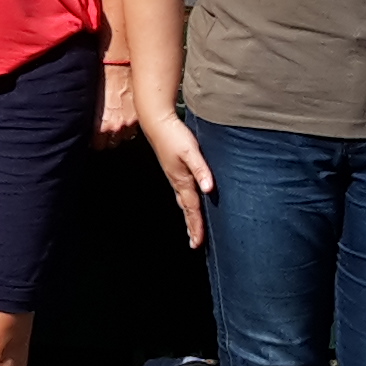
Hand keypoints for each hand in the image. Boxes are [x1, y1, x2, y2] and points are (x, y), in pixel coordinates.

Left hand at [95, 62, 138, 148]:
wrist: (120, 60)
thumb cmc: (102, 75)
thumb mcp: (91, 99)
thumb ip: (92, 117)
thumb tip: (88, 124)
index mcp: (103, 125)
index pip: (97, 145)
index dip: (94, 140)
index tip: (92, 136)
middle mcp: (119, 127)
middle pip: (112, 144)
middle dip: (107, 138)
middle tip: (103, 129)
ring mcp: (133, 122)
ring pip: (126, 137)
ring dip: (121, 132)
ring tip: (116, 123)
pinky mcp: (142, 114)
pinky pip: (136, 128)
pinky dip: (131, 125)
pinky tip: (126, 117)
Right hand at [139, 106, 214, 249]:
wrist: (157, 122)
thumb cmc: (174, 136)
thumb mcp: (191, 152)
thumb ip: (201, 169)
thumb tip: (209, 189)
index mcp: (182, 180)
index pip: (192, 208)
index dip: (196, 226)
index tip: (198, 242)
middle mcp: (177, 181)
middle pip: (186, 208)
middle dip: (191, 226)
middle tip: (195, 242)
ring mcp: (175, 176)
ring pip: (183, 201)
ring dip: (189, 216)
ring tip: (192, 228)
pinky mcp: (175, 170)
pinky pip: (182, 192)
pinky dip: (187, 203)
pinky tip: (189, 201)